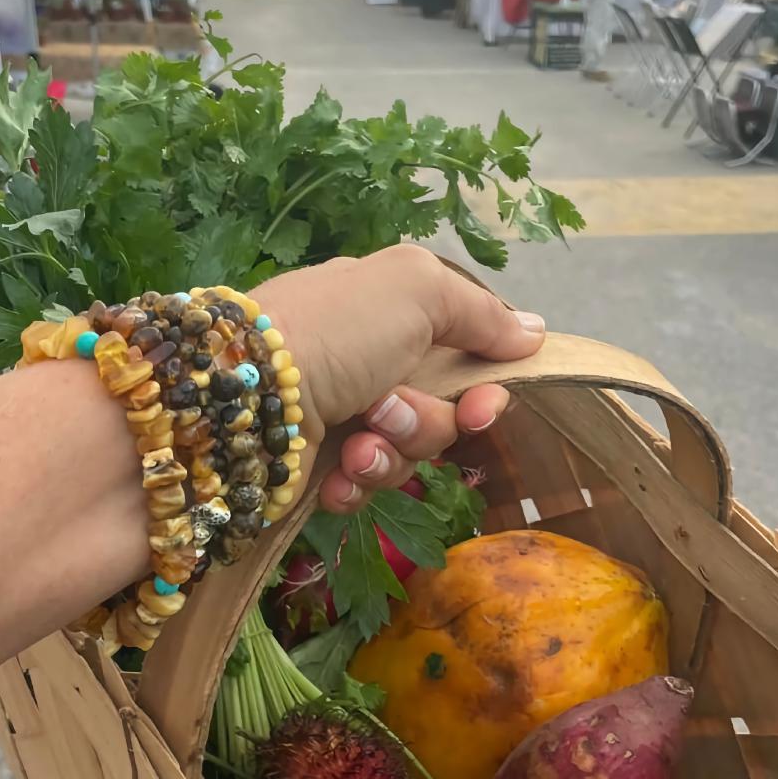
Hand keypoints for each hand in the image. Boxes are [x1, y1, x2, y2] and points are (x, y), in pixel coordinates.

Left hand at [252, 245, 545, 512]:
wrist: (242, 397)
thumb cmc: (336, 330)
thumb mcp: (417, 289)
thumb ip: (480, 311)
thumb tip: (534, 332)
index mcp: (388, 313)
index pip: (463, 357)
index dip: (481, 388)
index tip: (484, 405)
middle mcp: (367, 363)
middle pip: (441, 413)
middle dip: (428, 422)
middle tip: (391, 413)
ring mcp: (341, 417)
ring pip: (408, 455)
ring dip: (390, 453)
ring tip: (354, 442)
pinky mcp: (317, 466)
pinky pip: (367, 488)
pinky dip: (356, 483)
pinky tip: (335, 472)